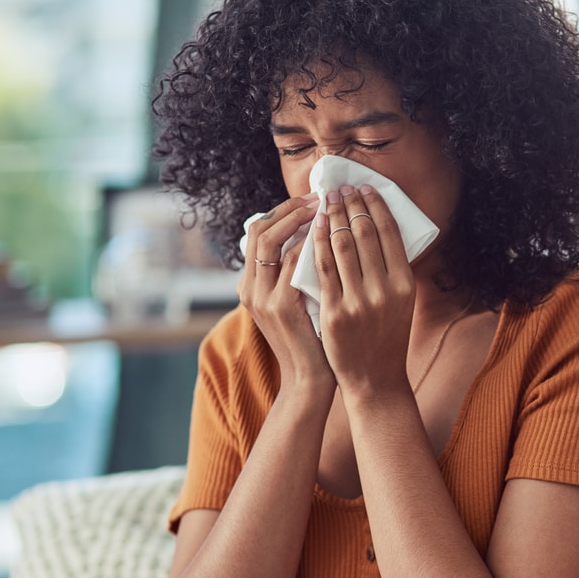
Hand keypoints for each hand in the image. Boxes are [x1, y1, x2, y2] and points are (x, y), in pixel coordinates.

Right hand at [238, 192, 331, 388]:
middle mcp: (250, 289)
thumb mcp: (296, 302)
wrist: (311, 380)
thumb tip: (315, 237)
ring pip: (269, 241)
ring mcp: (262, 298)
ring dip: (297, 219)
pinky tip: (328, 235)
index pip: (257, 233)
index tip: (310, 200)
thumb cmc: (312, 338)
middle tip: (319, 197)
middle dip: (288, 208)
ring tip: (324, 208)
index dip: (282, 212)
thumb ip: (296, 274)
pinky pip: (290, 262)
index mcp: (250, 286)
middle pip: (257, 230)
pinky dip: (308, 243)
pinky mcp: (281, 307)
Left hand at [312, 184, 414, 395]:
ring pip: (342, 245)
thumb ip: (392, 269)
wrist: (374, 380)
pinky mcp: (334, 312)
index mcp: (405, 283)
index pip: (389, 232)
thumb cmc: (387, 337)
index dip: (375, 205)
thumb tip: (377, 227)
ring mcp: (358, 301)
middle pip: (365, 233)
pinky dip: (317, 242)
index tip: (363, 188)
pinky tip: (313, 228)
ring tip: (325, 202)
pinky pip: (322, 268)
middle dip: (351, 204)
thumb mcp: (401, 302)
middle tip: (340, 188)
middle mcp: (385, 290)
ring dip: (333, 217)